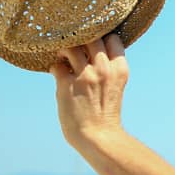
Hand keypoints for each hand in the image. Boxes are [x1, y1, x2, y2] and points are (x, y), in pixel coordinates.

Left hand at [50, 34, 128, 149]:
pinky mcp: (66, 84)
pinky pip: (56, 65)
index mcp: (120, 70)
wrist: (99, 138)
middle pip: (92, 36)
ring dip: (65, 49)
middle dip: (82, 38)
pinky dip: (55, 67)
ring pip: (72, 46)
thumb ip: (108, 70)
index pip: (112, 39)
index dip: (102, 37)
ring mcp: (85, 75)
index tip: (94, 42)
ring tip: (63, 57)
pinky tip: (57, 73)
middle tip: (75, 46)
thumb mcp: (115, 88)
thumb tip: (89, 55)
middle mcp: (104, 69)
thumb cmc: (106, 116)